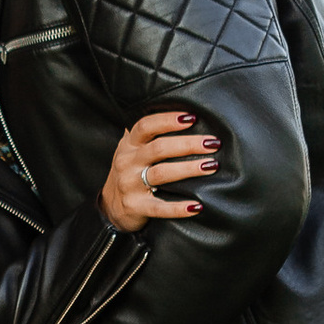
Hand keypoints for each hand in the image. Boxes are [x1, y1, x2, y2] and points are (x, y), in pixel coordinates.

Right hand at [102, 108, 216, 231]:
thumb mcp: (132, 151)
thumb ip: (149, 135)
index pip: (146, 126)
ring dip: (189, 168)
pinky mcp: (135, 206)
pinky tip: (196, 206)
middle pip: (159, 148)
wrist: (111, 207)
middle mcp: (127, 162)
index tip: (193, 118)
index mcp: (129, 145)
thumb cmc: (130, 173)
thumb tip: (184, 116)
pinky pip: (159, 207)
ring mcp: (130, 184)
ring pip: (161, 173)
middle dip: (188, 144)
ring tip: (211, 166)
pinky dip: (178, 208)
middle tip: (213, 143)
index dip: (168, 120)